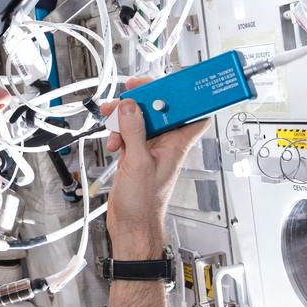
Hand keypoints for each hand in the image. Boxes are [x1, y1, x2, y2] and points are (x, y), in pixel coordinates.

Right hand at [102, 78, 209, 256]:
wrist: (130, 225)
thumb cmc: (144, 204)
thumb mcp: (138, 163)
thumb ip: (134, 132)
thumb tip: (132, 107)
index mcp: (177, 144)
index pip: (194, 112)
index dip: (186, 94)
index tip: (171, 82)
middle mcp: (167, 144)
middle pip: (161, 110)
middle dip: (143, 100)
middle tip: (129, 93)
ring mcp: (151, 148)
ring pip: (141, 120)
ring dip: (125, 117)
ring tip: (112, 119)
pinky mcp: (136, 154)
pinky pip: (129, 133)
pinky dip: (119, 133)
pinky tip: (113, 142)